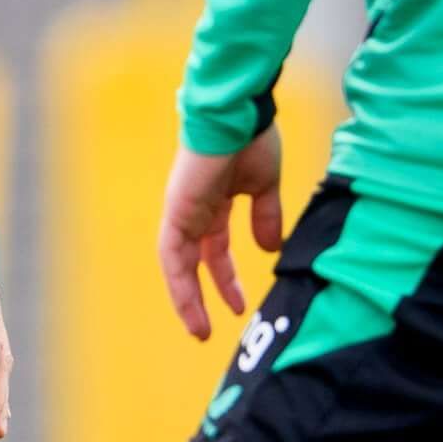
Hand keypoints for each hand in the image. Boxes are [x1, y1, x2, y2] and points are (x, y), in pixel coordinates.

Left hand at [157, 130, 285, 340]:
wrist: (238, 111)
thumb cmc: (251, 137)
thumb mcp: (264, 186)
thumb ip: (266, 217)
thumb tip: (270, 249)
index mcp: (215, 204)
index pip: (215, 251)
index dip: (225, 279)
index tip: (237, 307)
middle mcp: (195, 211)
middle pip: (194, 263)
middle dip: (201, 296)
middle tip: (208, 330)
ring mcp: (183, 211)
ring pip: (178, 265)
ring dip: (187, 299)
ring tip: (199, 330)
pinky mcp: (177, 210)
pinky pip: (172, 254)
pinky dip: (179, 280)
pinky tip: (193, 301)